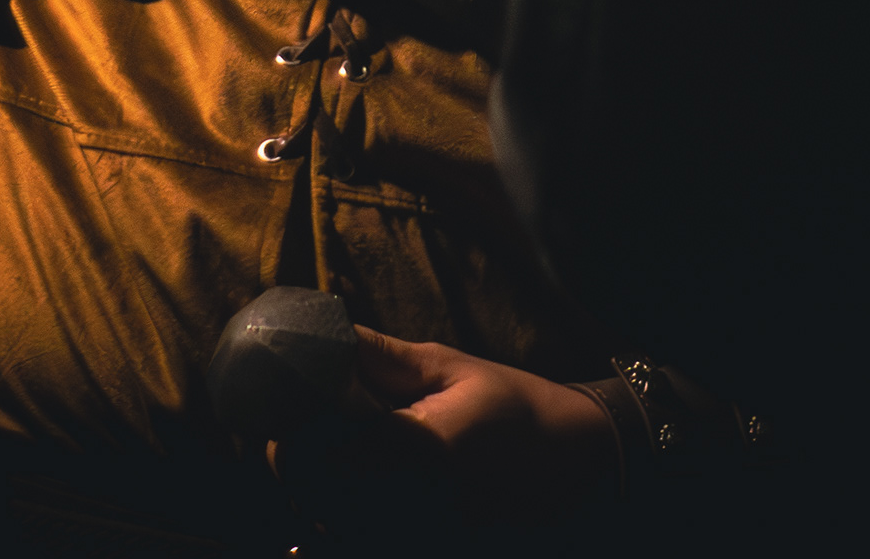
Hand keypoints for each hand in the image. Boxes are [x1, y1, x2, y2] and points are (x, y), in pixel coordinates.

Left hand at [268, 326, 619, 523]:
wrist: (582, 468)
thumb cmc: (518, 409)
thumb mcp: (450, 367)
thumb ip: (378, 355)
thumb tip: (318, 332)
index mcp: (416, 449)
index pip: (313, 455)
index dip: (288, 434)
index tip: (287, 410)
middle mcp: (411, 506)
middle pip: (314, 496)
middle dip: (298, 462)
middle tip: (306, 428)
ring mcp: (419, 537)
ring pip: (333, 524)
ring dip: (320, 492)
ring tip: (342, 453)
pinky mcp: (430, 550)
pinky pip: (362, 540)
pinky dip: (349, 517)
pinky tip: (366, 485)